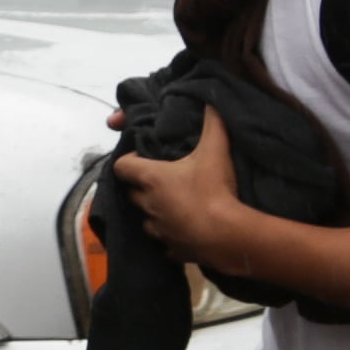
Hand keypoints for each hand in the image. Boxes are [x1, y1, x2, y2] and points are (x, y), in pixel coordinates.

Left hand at [102, 104, 247, 270]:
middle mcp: (148, 204)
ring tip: (172, 205)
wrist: (227, 236)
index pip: (122, 166)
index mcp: (152, 179)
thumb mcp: (215, 150)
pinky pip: (164, 242)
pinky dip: (170, 236)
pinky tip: (185, 230)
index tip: (141, 156)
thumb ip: (213, 123)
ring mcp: (157, 230)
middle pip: (132, 193)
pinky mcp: (170, 250)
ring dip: (154, 212)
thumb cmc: (214, 189)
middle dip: (141, 186)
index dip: (128, 160)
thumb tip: (211, 99)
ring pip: (146, 219)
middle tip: (160, 179)